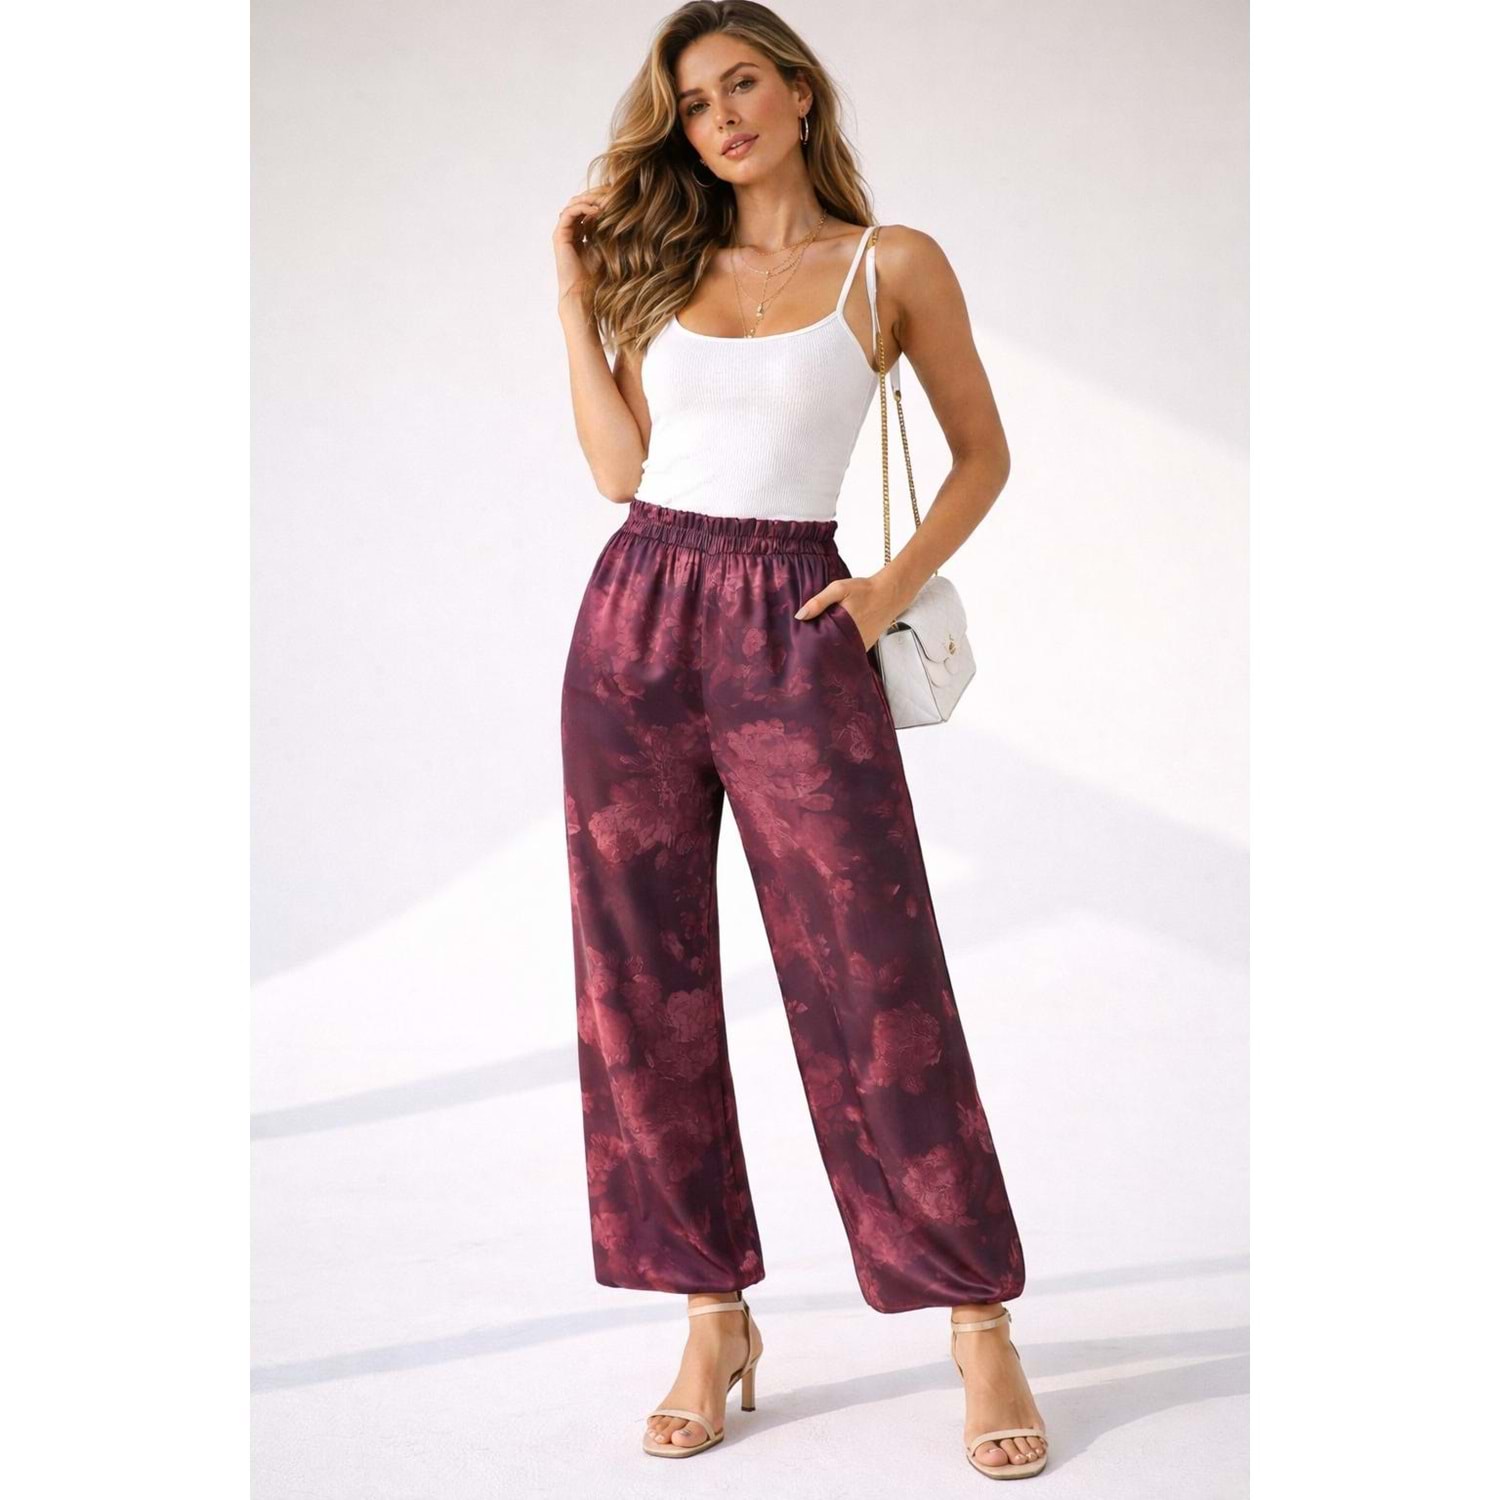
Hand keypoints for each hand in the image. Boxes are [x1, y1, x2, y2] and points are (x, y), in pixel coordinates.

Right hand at [554, 187, 609, 306]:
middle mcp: (570, 229)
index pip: (589, 207)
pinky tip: (598, 210)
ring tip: (606, 199)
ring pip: (575, 204)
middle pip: (582, 202)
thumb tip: (624, 214)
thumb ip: (609, 230)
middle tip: (613, 191)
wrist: (583, 292)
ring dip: (591, 199)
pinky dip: (583, 208)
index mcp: (580, 231)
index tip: (619, 196)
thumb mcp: (607, 247)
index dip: (602, 199)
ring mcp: (563, 231)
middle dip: (597, 195)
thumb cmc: (596, 275)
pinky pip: (570, 213)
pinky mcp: (560, 235)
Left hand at [794, 576, 899, 651]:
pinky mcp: (865, 646)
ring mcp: (860, 646)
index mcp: (843, 628)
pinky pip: (849, 651)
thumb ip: (819, 602)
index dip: (808, 645)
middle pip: (828, 652)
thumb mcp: (839, 589)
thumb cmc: (865, 590)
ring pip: (839, 654)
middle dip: (816, 650)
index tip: (798, 645)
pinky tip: (833, 641)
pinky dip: (840, 648)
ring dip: (829, 650)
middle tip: (803, 647)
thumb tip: (800, 616)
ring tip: (816, 646)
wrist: (890, 593)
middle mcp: (852, 641)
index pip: (819, 645)